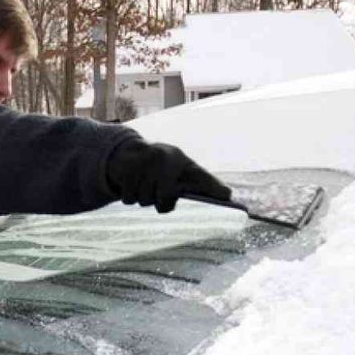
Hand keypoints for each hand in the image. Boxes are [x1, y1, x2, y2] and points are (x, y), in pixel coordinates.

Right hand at [105, 138, 230, 213]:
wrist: (126, 152)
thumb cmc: (160, 169)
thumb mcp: (180, 172)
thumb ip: (201, 185)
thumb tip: (228, 194)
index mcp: (182, 161)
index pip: (200, 176)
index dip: (213, 187)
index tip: (227, 196)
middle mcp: (166, 158)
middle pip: (164, 198)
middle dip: (159, 202)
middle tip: (156, 193)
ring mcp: (145, 161)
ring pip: (145, 200)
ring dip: (142, 199)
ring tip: (143, 185)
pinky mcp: (127, 167)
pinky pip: (129, 199)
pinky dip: (128, 197)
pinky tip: (131, 183)